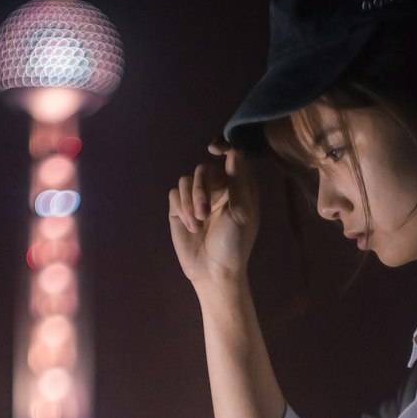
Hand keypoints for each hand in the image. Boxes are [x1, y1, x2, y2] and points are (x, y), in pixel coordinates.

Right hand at [169, 140, 258, 286]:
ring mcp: (198, 198)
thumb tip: (234, 151)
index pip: (232, 157)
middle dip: (201, 189)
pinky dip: (181, 208)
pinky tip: (190, 226)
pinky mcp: (180, 209)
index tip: (212, 149)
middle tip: (203, 213)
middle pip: (203, 169)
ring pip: (186, 181)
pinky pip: (175, 194)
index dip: (223, 147)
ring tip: (197, 224)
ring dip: (190, 202)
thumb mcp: (241, 213)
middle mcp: (218, 189)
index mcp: (238, 188)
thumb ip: (238, 181)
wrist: (213, 270)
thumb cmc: (234, 244)